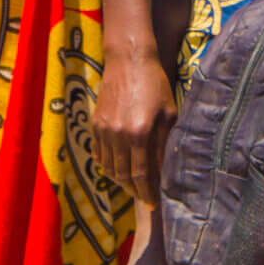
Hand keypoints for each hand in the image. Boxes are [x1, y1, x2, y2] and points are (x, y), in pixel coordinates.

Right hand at [93, 50, 177, 205]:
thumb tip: (165, 170)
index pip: (142, 175)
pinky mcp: (95, 123)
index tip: (154, 204)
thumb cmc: (155, 84)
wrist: (128, 60)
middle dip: (135, 192)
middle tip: (144, 198)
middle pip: (123, 176)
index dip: (147, 193)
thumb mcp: (168, 113)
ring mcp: (104, 130)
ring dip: (121, 181)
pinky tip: (117, 169)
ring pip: (109, 168)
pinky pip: (99, 154)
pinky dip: (107, 166)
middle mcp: (118, 135)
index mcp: (139, 134)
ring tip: (133, 186)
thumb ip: (165, 143)